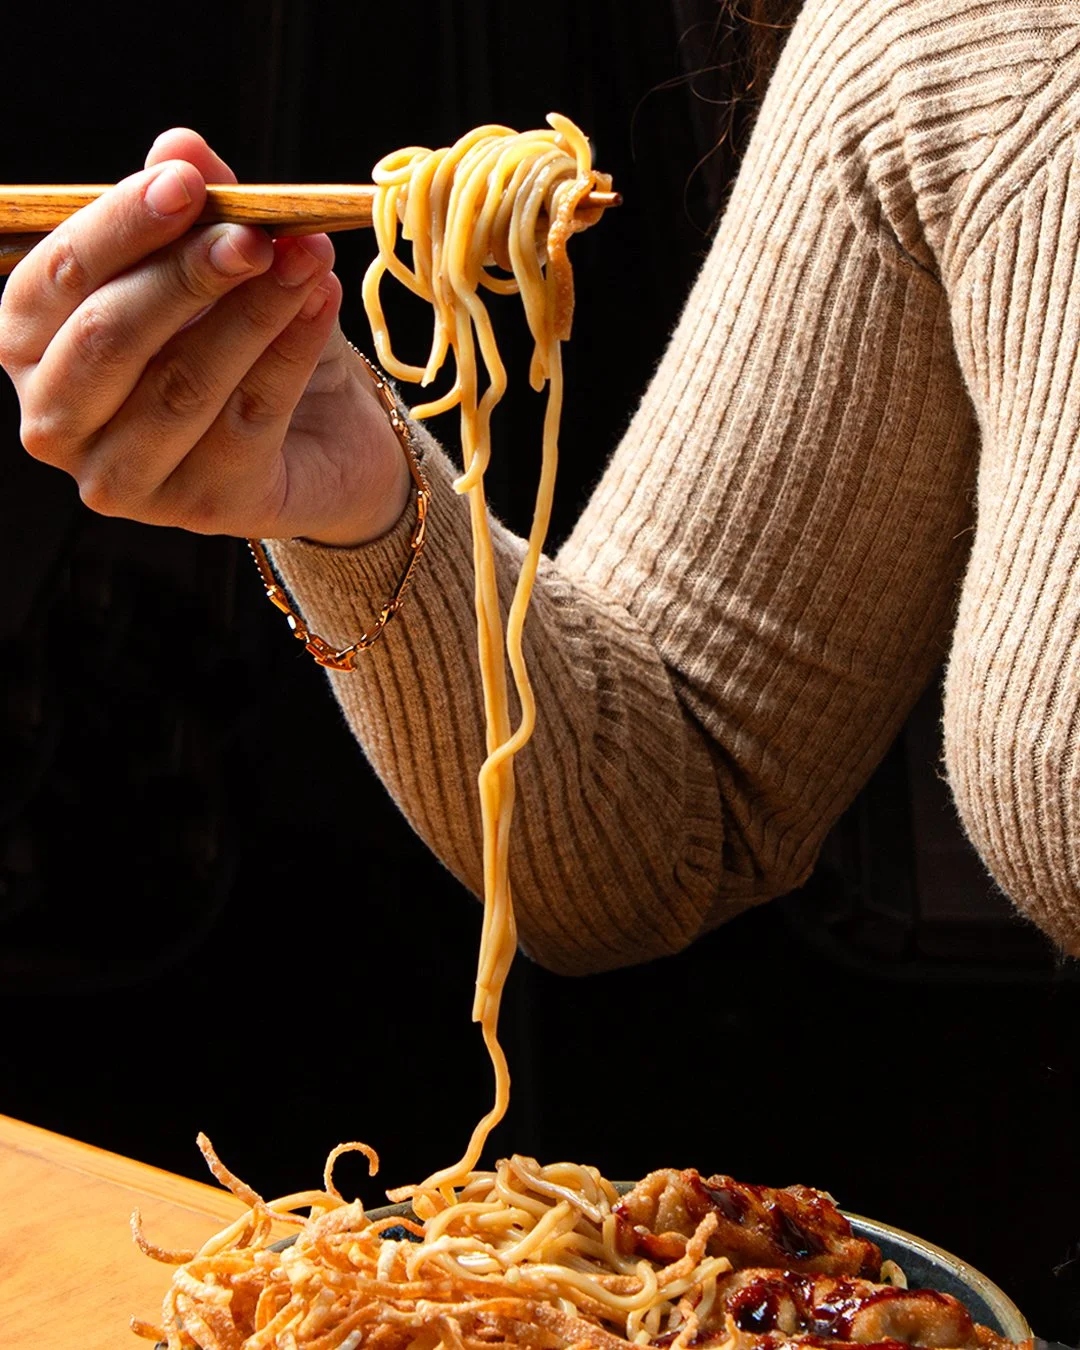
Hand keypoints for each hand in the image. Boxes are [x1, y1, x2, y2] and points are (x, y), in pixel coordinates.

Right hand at [0, 129, 409, 546]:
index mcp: (33, 346)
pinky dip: (289, 353)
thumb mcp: (221, 266)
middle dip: (186, 275)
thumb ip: (194, 212)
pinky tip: (319, 303)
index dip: (119, 226)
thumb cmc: (248, 341)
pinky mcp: (200, 507)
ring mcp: (124, 476)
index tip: (188, 184)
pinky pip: (247, 419)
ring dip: (251, 313)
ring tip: (306, 259)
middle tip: (254, 234)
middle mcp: (57, 421)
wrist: (324, 434)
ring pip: (182, 384)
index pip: (52, 280)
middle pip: (108, 339)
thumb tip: (178, 145)